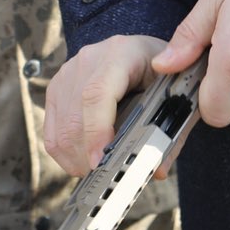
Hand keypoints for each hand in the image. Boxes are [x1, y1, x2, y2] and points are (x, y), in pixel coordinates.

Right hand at [42, 34, 166, 176]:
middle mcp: (89, 60)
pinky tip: (85, 160)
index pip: (97, 93)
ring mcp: (68, 73)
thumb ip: (171, 131)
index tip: (100, 161)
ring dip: (77, 159)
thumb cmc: (162, 74)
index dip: (96, 130)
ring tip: (101, 170)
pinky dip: (66, 154)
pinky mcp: (57, 89)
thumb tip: (157, 169)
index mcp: (121, 54)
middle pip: (75, 117)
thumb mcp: (177, 95)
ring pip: (61, 129)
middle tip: (109, 177)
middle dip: (88, 155)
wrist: (143, 53)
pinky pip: (52, 133)